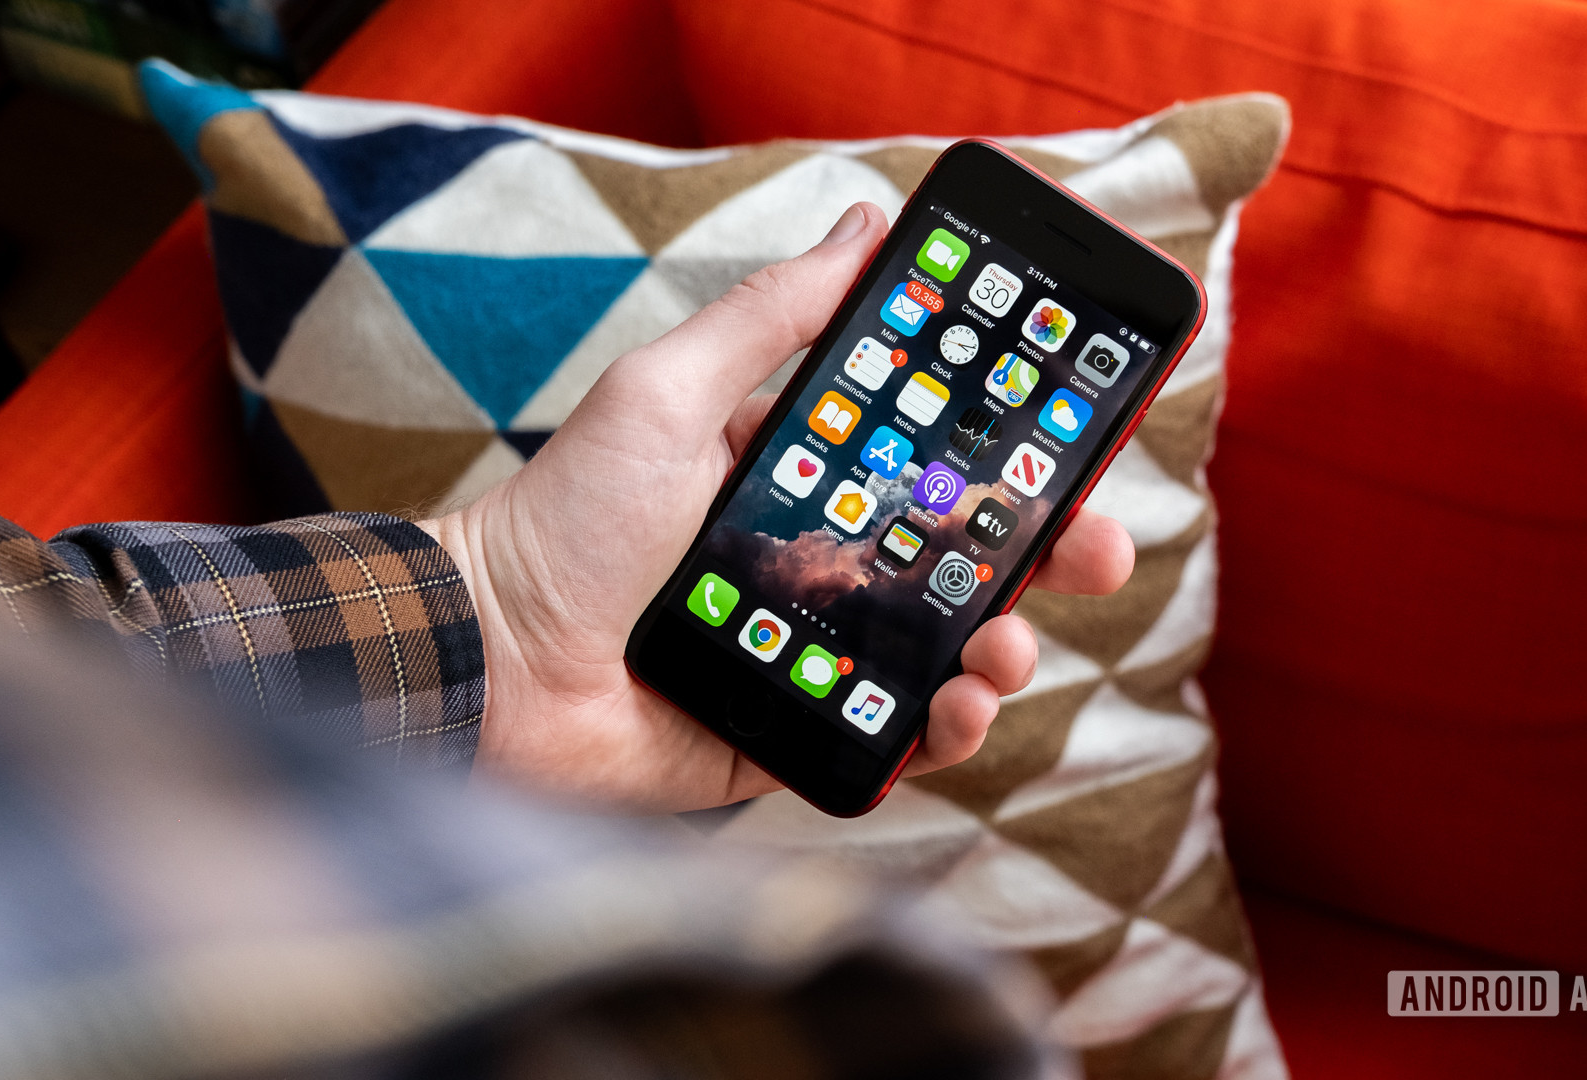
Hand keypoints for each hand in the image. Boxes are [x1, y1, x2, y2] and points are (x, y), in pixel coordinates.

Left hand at [424, 203, 1134, 812]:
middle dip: (1050, 554)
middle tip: (1098, 552)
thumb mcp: (669, 391)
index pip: (934, 464)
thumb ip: (772, 315)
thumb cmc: (565, 518)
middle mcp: (820, 566)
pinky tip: (958, 708)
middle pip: (966, 560)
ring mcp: (815, 653)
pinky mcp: (799, 734)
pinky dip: (947, 731)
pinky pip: (897, 737)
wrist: (487, 661)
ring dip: (1008, 646)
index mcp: (804, 482)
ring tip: (1006, 645)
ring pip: (950, 652)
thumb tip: (864, 222)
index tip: (1081, 444)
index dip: (1014, 457)